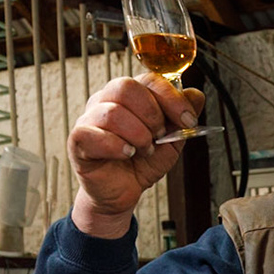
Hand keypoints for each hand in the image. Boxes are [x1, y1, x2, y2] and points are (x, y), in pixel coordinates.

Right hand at [68, 74, 204, 236]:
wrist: (123, 193)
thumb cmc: (141, 163)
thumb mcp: (171, 141)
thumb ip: (182, 118)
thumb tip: (196, 94)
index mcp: (129, 96)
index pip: (148, 79)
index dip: (171, 98)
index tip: (188, 120)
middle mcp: (106, 101)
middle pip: (125, 87)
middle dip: (152, 114)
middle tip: (159, 136)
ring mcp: (89, 119)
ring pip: (112, 112)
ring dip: (137, 134)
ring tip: (144, 150)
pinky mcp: (78, 141)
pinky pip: (92, 134)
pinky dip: (116, 146)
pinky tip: (127, 154)